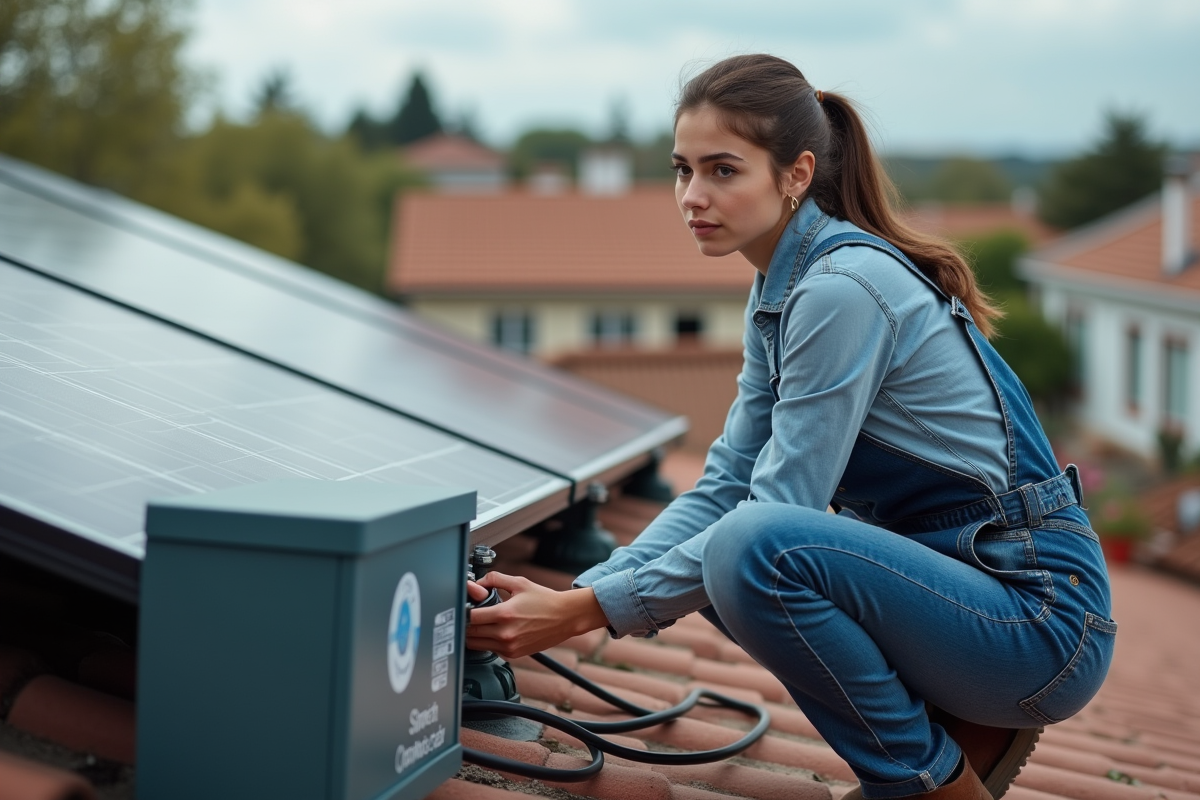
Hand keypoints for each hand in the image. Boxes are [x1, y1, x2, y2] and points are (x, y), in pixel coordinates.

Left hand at [466, 571, 607, 659]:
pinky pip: (490, 650)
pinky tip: (495, 631)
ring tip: (483, 623)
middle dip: (468, 623)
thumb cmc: (544, 600)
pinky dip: (487, 642)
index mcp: (504, 614)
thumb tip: (475, 583)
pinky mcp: (513, 654)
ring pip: (476, 645)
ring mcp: (509, 647)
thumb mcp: (519, 583)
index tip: (467, 606)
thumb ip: (494, 580)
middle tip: (473, 614)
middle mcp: (505, 634)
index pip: (470, 618)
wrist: (565, 617)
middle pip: (470, 633)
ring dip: (475, 634)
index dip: (465, 610)